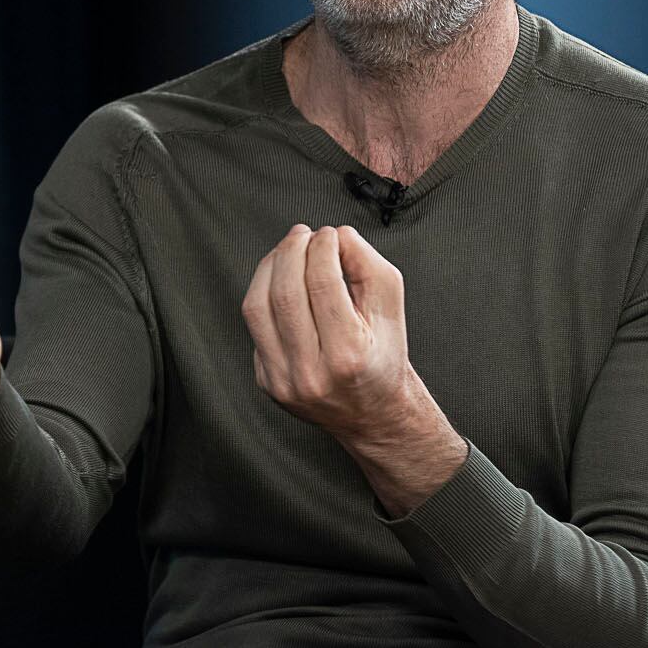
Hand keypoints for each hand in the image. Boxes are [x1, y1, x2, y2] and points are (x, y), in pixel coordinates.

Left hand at [242, 224, 466, 513]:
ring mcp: (283, 381)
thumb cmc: (383, 356)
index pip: (323, 283)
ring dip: (269, 267)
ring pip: (256, 307)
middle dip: (291, 251)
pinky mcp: (266, 382)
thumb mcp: (392, 310)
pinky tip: (281, 282)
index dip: (322, 247)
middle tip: (303, 234)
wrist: (372, 414)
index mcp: (349, 355)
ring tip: (288, 250)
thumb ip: (369, 265)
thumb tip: (337, 236)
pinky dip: (265, 294)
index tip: (329, 234)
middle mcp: (312, 373)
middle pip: (285, 293)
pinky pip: (255, 327)